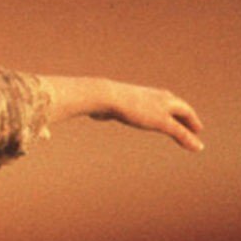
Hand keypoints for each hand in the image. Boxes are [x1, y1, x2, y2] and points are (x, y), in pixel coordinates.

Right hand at [45, 76, 203, 151]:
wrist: (96, 94)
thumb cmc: (83, 99)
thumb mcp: (74, 111)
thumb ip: (65, 122)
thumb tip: (41, 136)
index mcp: (130, 92)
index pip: (149, 96)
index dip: (157, 103)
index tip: (160, 110)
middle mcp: (148, 96)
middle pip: (171, 101)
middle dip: (182, 110)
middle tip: (191, 120)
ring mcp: (156, 106)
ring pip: (181, 114)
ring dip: (191, 123)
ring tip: (199, 132)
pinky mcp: (160, 119)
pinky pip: (178, 131)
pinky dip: (189, 138)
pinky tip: (198, 147)